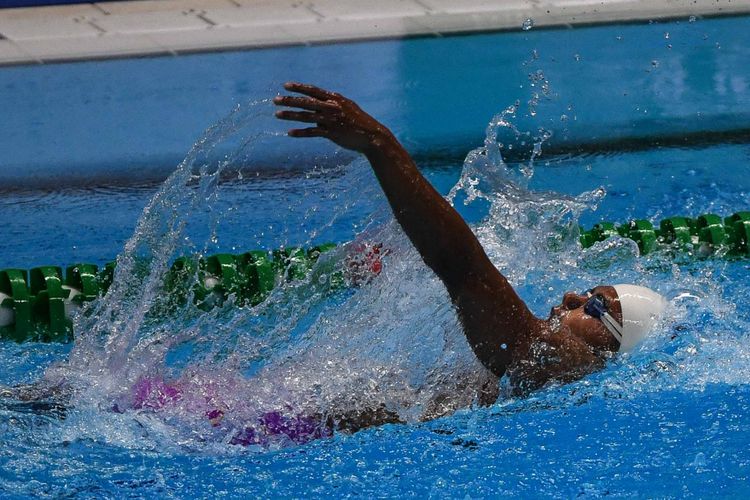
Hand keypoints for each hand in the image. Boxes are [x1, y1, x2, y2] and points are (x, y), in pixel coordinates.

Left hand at [274, 82, 391, 153]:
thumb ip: (331, 107)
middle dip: (289, 100)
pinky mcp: (332, 133)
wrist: (372, 136)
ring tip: (277, 115)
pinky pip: (312, 132)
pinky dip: (300, 132)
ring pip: (306, 116)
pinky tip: (290, 133)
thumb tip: (317, 111)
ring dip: (290, 115)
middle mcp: (331, 107)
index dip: (299, 87)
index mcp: (335, 99)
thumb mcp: (347, 108)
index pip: (313, 91)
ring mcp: (331, 120)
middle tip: (275, 100)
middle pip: (306, 102)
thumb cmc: (359, 122)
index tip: (286, 86)